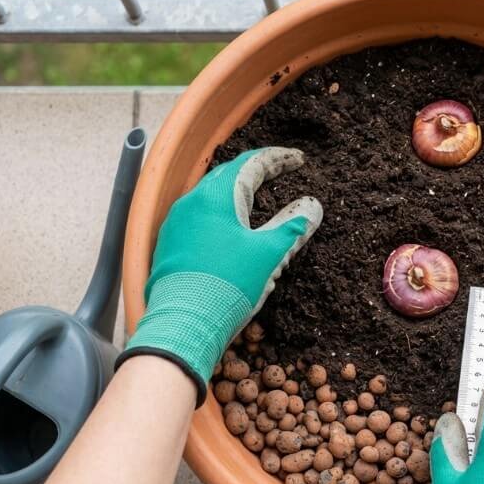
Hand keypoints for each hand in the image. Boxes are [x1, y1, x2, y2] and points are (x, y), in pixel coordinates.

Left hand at [119, 148, 321, 405]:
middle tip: (281, 172)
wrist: (184, 324)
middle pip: (228, 175)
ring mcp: (177, 223)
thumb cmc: (229, 286)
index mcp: (217, 196)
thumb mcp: (269, 255)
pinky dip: (221, 212)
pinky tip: (231, 226)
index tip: (299, 160)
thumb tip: (312, 206)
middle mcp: (191, 202)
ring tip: (259, 196)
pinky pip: (199, 216)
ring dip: (237, 192)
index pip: (251, 164)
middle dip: (257, 171)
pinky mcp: (171, 244)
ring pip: (211, 195)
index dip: (278, 159)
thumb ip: (292, 226)